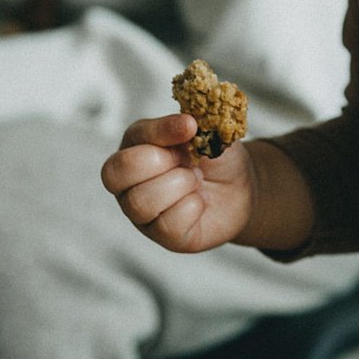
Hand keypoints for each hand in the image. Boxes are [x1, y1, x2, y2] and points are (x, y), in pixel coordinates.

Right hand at [101, 115, 255, 253]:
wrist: (242, 187)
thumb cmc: (215, 156)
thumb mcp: (206, 131)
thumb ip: (193, 122)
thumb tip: (186, 122)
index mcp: (135, 147)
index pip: (132, 138)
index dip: (161, 131)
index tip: (191, 126)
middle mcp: (128, 182)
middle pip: (116, 173)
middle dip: (161, 162)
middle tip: (188, 159)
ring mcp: (141, 212)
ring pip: (140, 201)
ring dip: (180, 185)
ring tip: (196, 180)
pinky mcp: (162, 235)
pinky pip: (167, 224)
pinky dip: (192, 207)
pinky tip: (200, 202)